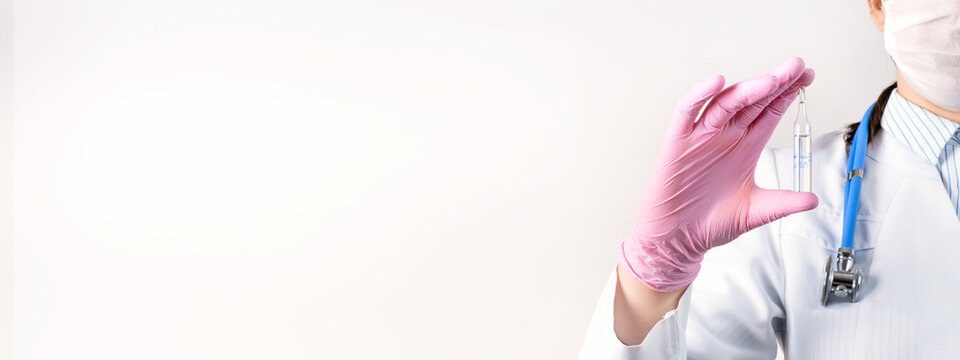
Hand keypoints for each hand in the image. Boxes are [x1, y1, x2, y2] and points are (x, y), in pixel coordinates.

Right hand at [619, 58, 818, 291]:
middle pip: (754, 100)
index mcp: (746, 147)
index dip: (789, 93)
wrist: (677, 239)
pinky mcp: (677, 142)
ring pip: (726, 103)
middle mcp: (726, 136)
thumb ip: (783, 203)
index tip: (807, 76)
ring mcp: (701, 136)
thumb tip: (813, 199)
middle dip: (777, 82)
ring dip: (748, 89)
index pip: (771, 112)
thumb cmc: (710, 223)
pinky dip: (699, 95)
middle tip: (797, 67)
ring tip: (771, 80)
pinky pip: (687, 112)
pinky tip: (717, 82)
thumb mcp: (755, 212)